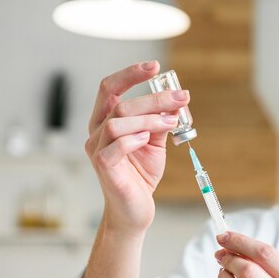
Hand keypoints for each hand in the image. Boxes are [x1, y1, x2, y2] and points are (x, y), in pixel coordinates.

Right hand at [85, 61, 189, 232]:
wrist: (135, 209)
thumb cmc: (141, 175)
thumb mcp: (155, 143)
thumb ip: (161, 122)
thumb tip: (178, 100)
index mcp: (106, 121)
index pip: (110, 88)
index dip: (131, 74)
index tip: (156, 67)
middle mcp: (97, 132)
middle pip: (119, 103)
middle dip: (154, 97)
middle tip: (181, 98)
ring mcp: (97, 150)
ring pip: (118, 122)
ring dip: (148, 118)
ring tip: (170, 122)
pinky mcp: (104, 168)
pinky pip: (114, 147)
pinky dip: (133, 139)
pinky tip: (148, 139)